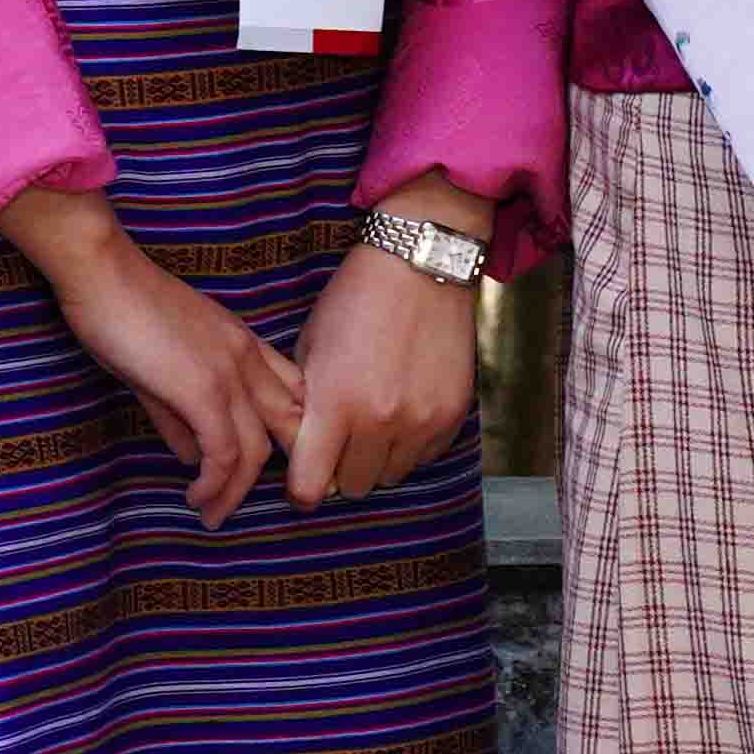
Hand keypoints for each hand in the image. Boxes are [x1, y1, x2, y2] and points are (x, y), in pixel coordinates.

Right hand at [5, 181, 303, 522]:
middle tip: (248, 504)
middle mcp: (248, 359)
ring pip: (256, 450)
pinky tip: (198, 499)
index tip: (268, 473)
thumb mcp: (159, 366)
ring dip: (234, 492)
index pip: (291, 396)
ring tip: (211, 515)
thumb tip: (191, 457)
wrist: (100, 271)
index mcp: (244, 345)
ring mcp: (229, 374)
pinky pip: (224, 452)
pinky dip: (215, 484)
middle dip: (278, 473)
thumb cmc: (121, 310)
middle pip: (288, 426)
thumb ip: (178, 414)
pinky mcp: (201, 389)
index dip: (289, 437)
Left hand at [285, 194, 492, 509]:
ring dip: (377, 458)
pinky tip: (404, 408)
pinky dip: (411, 444)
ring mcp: (420, 421)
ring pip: (391, 476)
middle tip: (340, 439)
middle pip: (353, 486)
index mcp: (335, 404)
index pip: (310, 486)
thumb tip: (301, 448)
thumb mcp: (311, 347)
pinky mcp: (452, 416)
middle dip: (341, 469)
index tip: (304, 478)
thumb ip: (304, 403)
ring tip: (373, 421)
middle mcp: (380, 421)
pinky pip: (424, 456)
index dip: (302, 488)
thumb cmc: (355, 301)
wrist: (419, 266)